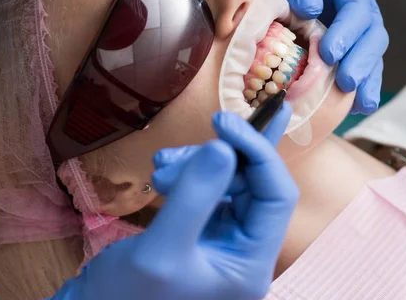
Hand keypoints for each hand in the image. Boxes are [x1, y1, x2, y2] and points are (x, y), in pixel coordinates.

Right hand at [50, 103, 297, 299]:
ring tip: (159, 168)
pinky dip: (185, 173)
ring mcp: (223, 237)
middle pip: (250, 183)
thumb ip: (195, 195)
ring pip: (226, 180)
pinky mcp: (202, 228)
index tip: (223, 123)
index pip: (277, 195)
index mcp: (251, 262)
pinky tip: (161, 172)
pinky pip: (206, 187)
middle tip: (170, 159)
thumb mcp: (161, 249)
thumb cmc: (129, 295)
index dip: (257, 152)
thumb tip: (225, 145)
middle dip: (213, 160)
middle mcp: (244, 248)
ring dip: (194, 165)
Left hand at [248, 0, 388, 114]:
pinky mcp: (348, 50)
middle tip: (345, 81)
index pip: (357, 7)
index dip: (347, 31)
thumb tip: (312, 8)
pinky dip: (362, 88)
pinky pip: (362, 69)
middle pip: (372, 34)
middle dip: (362, 60)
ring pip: (372, 55)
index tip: (329, 53)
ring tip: (359, 101)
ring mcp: (356, 30)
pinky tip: (358, 107)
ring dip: (367, 78)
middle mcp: (359, 6)